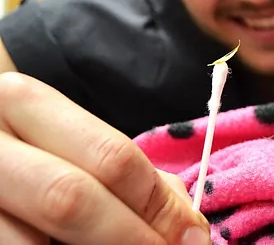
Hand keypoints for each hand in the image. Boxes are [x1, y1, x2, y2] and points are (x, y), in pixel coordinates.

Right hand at [0, 72, 210, 244]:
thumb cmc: (43, 155)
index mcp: (21, 103)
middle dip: (131, 238)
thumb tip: (191, 233)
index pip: (110, 156)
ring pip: (31, 243)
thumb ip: (138, 179)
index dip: (158, 206)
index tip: (191, 239)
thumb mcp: (82, 149)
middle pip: (69, 197)